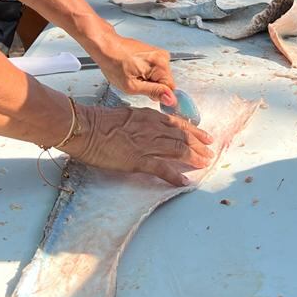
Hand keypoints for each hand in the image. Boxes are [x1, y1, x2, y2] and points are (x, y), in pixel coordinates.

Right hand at [64, 103, 214, 186]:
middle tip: (210, 153)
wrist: (85, 128)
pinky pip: (162, 169)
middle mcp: (153, 128)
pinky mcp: (138, 160)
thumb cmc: (100, 122)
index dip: (194, 132)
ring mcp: (147, 144)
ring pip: (178, 150)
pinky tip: (184, 181)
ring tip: (205, 164)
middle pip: (183, 137)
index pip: (178, 124)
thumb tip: (151, 127)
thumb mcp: (127, 115)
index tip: (206, 137)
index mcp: (149, 117)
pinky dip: (175, 176)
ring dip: (194, 158)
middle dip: (199, 146)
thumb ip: (142, 121)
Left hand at [91, 35, 177, 104]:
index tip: (146, 94)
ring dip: (149, 80)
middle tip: (136, 83)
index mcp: (161, 65)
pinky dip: (147, 73)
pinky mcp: (155, 53)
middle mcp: (164, 57)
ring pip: (160, 77)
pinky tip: (135, 70)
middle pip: (166, 82)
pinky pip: (156, 70)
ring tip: (134, 75)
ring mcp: (160, 53)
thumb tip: (171, 100)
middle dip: (152, 87)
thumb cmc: (114, 64)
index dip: (159, 95)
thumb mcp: (132, 85)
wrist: (106, 46)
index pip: (171, 89)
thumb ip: (154, 92)